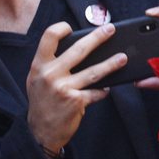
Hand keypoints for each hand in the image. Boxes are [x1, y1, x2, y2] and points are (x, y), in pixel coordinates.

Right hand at [26, 21, 120, 152]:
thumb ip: (49, 64)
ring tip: (123, 58)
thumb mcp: (36, 79)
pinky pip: (96, 92)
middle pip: (78, 49)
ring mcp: (64, 87)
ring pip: (94, 71)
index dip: (61, 28)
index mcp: (39, 65)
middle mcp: (50, 74)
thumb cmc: (41, 102)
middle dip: (98, 37)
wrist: (40, 131)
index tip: (72, 27)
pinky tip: (108, 88)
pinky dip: (103, 90)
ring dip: (111, 64)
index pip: (49, 36)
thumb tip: (73, 48)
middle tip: (111, 30)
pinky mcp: (76, 101)